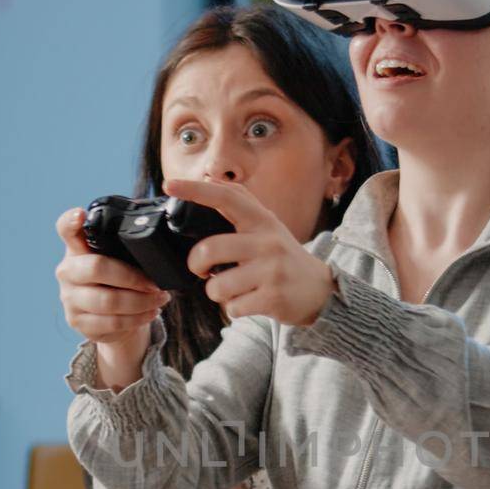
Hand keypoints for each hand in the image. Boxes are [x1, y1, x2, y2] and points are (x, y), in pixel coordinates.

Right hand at [55, 207, 168, 389]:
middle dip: (132, 277)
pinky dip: (137, 318)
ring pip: (107, 301)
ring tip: (160, 299)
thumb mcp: (121, 260)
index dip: (70, 221)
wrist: (110, 319)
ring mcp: (69, 298)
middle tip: (155, 283)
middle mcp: (67, 271)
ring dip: (141, 301)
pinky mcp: (78, 322)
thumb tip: (159, 241)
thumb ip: (128, 248)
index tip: (80, 215)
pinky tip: (150, 312)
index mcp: (77, 248)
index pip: (66, 229)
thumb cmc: (118, 281)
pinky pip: (111, 322)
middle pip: (96, 267)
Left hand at [172, 178, 334, 326]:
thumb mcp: (268, 226)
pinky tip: (248, 302)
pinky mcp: (273, 298)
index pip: (226, 197)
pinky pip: (233, 308)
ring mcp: (271, 271)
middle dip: (195, 264)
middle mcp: (267, 242)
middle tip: (200, 269)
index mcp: (262, 221)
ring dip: (217, 292)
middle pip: (209, 250)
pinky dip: (234, 308)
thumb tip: (209, 179)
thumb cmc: (283, 257)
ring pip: (217, 286)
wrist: (319, 290)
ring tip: (232, 288)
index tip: (170, 184)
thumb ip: (242, 205)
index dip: (195, 190)